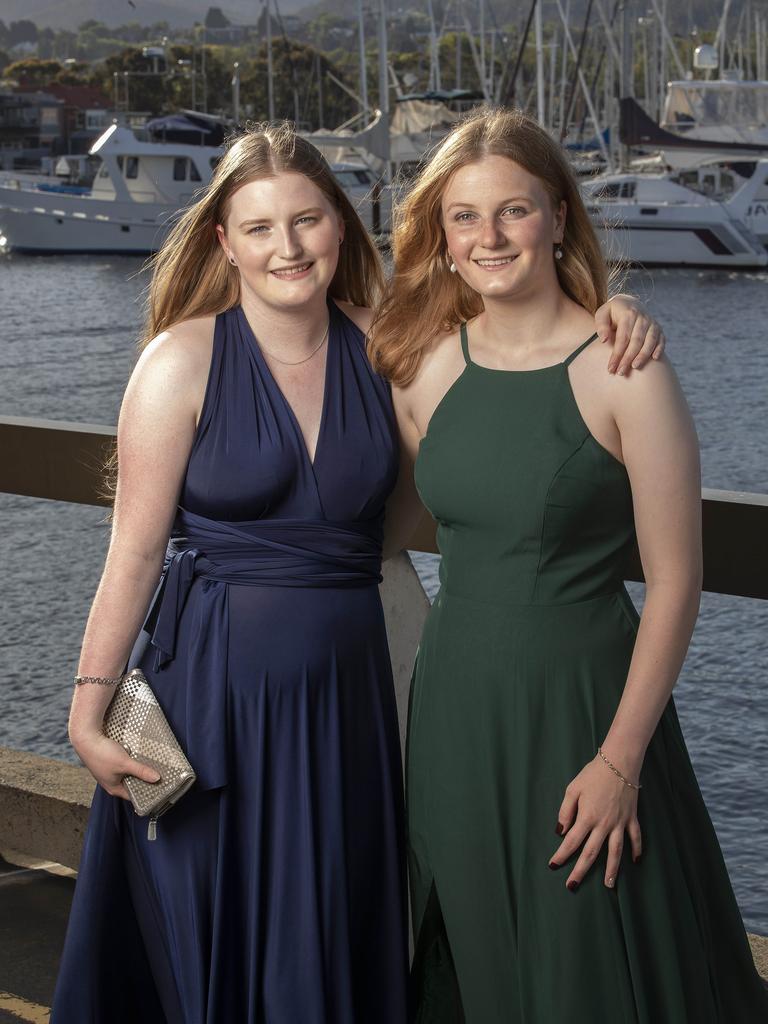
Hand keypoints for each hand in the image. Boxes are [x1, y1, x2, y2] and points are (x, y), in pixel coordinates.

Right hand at [71, 728, 160, 800]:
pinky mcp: (109, 761)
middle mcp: (111, 782)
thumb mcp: (125, 763)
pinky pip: (123, 764)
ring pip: (128, 773)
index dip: (146, 793)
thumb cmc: (102, 754)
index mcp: (113, 788)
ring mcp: (109, 771)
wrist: (86, 738)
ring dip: (137, 769)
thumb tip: (156, 778)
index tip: (159, 788)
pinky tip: (139, 755)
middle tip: (159, 775)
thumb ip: (141, 771)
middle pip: (132, 784)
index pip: (133, 796)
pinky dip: (131, 761)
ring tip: (151, 764)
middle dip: (144, 779)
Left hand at [548, 755, 641, 889]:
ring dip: (612, 870)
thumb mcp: (572, 789)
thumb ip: (565, 811)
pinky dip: (636, 850)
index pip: (571, 842)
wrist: (619, 763)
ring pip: (616, 852)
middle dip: (580, 871)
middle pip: (591, 853)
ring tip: (609, 886)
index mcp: (587, 817)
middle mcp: (604, 825)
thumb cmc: (593, 774)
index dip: (561, 855)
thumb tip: (561, 831)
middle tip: (572, 886)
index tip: (553, 866)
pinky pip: (635, 838)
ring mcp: (620, 823)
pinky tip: (635, 861)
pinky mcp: (632, 818)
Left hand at [594, 294, 665, 375]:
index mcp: (628, 314)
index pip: (622, 338)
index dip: (617, 354)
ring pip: (650, 341)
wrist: (628, 303)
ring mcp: (651, 323)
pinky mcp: (658, 328)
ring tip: (635, 367)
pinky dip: (659, 348)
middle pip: (636, 341)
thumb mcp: (602, 314)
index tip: (611, 368)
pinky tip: (655, 359)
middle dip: (628, 358)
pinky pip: (661, 339)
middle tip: (621, 372)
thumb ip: (601, 325)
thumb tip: (604, 340)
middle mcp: (642, 318)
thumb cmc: (612, 313)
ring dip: (643, 355)